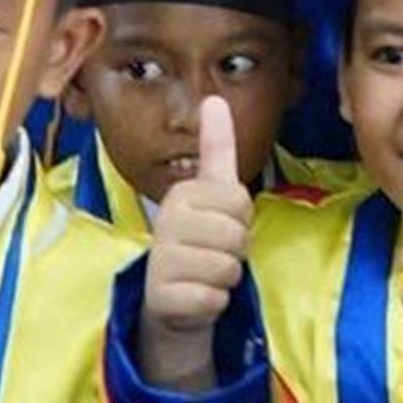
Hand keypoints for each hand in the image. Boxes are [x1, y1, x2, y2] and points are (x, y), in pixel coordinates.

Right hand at [138, 97, 251, 391]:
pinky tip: (195, 298)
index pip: (240, 200)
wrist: (172, 302)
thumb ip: (216, 149)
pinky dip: (213, 303)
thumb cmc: (200, 242)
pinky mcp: (162, 296)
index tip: (219, 223)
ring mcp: (161, 259)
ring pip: (228, 267)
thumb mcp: (210, 195)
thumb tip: (215, 98)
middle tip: (212, 254)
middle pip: (237, 234)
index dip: (241, 219)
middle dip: (235, 250)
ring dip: (225, 279)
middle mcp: (167, 221)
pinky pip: (214, 298)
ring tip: (203, 276)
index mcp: (182, 193)